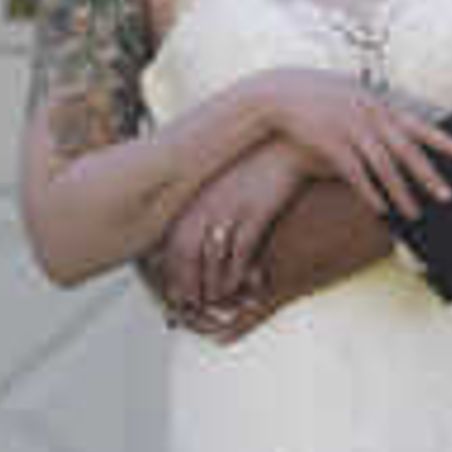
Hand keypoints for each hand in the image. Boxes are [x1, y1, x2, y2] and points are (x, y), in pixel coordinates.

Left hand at [161, 133, 309, 331]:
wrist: (282, 146)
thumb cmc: (247, 171)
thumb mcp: (215, 189)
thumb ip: (197, 216)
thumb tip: (183, 248)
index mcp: (190, 199)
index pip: (170, 247)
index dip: (173, 276)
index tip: (177, 295)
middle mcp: (203, 205)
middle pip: (186, 258)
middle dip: (189, 287)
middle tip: (196, 305)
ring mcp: (228, 209)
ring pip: (212, 261)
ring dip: (214, 287)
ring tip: (219, 300)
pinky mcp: (253, 213)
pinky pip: (240, 254)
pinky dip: (238, 275)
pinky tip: (242, 286)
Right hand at [256, 65, 451, 222]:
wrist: (284, 92)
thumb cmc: (322, 96)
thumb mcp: (355, 94)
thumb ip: (377, 111)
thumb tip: (400, 126)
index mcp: (380, 104)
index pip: (419, 124)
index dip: (444, 140)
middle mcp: (370, 115)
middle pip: (406, 149)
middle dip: (428, 174)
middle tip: (448, 196)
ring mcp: (350, 127)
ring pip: (383, 165)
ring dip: (401, 192)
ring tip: (414, 214)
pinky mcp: (331, 142)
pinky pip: (355, 172)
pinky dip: (369, 191)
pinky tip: (380, 208)